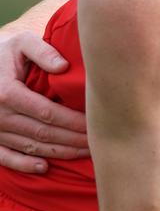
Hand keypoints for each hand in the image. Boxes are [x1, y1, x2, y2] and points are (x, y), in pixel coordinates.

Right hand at [0, 31, 88, 172]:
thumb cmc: (4, 53)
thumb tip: (63, 66)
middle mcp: (0, 115)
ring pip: (31, 147)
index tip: (95, 124)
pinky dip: (23, 165)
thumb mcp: (21, 43)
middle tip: (98, 143)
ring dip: (59, 153)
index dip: (73, 121)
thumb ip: (42, 51)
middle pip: (44, 133)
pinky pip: (5, 157)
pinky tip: (44, 167)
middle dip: (73, 140)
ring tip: (84, 153)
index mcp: (8, 92)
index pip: (48, 113)